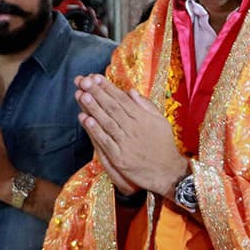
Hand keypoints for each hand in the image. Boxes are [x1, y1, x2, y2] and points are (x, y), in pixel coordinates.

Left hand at [74, 75, 187, 196]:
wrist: (167, 172)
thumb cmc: (164, 145)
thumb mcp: (161, 121)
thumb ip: (146, 105)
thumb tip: (131, 91)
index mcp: (143, 118)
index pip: (122, 99)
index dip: (108, 88)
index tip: (95, 77)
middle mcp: (134, 128)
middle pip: (112, 107)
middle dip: (97, 93)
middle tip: (83, 81)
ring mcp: (126, 143)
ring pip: (107, 122)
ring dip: (93, 108)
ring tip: (82, 95)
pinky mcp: (119, 158)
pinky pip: (105, 141)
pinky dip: (94, 130)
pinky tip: (85, 119)